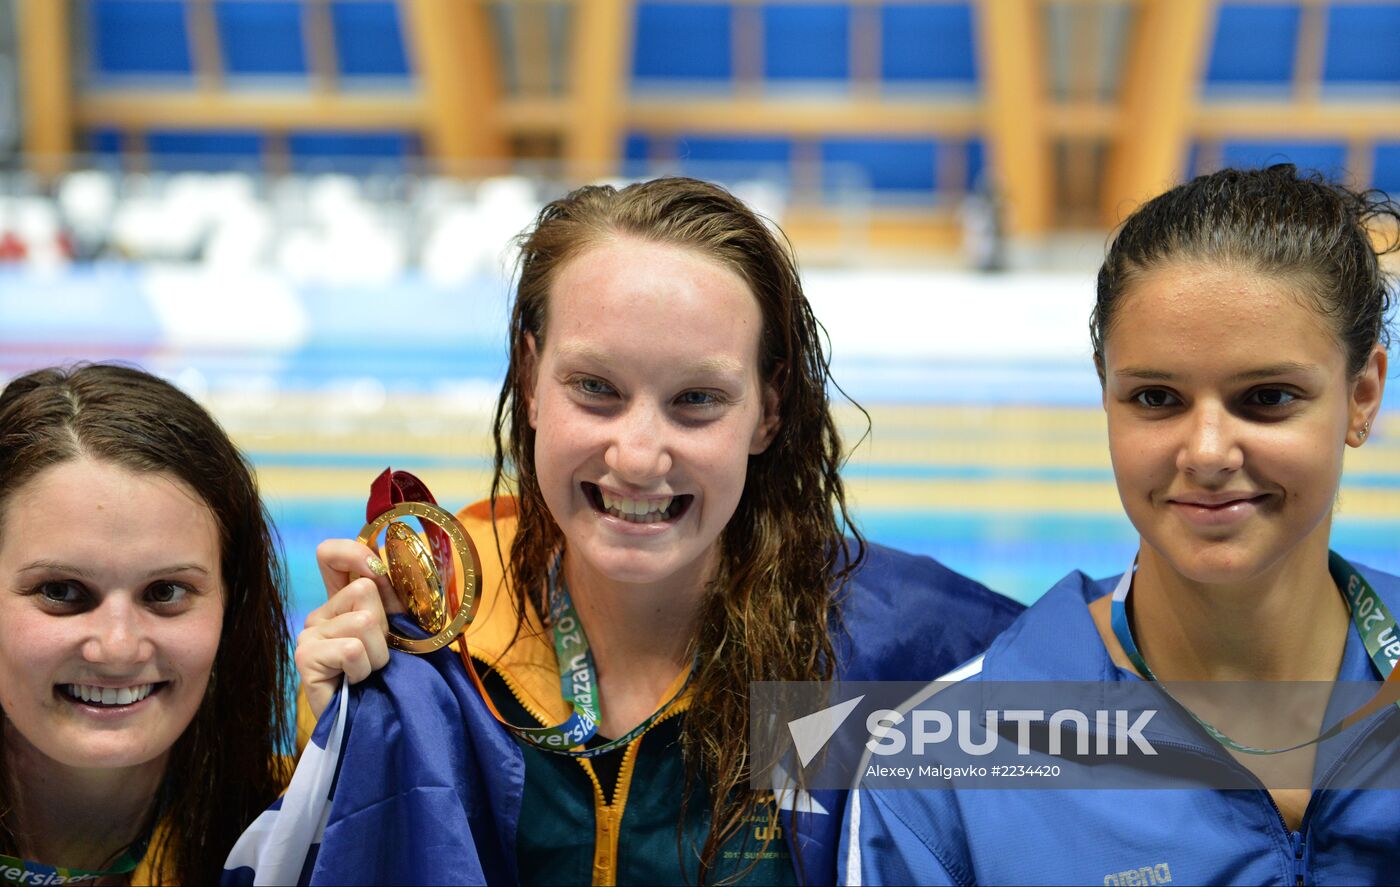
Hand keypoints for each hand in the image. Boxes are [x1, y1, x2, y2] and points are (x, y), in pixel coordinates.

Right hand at [295, 539, 404, 718]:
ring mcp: (309, 634)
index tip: (378, 573)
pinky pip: (352, 648)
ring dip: (380, 654)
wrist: (375, 726)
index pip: (331, 553)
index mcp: (342, 600)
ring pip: (365, 620)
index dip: (356, 554)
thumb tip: (385, 567)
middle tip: (380, 655)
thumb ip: (394, 598)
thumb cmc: (390, 679)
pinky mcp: (305, 657)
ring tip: (369, 673)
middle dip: (387, 626)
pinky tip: (355, 683)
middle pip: (365, 587)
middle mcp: (321, 613)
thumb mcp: (400, 632)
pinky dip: (364, 669)